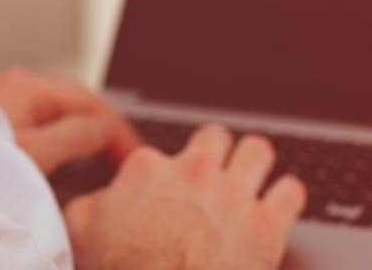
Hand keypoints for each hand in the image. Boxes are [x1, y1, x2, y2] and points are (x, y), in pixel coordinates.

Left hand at [0, 67, 141, 175]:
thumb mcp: (37, 153)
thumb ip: (77, 135)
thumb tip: (104, 128)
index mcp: (26, 86)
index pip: (89, 100)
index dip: (117, 128)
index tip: (134, 154)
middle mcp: (10, 86)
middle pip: (71, 103)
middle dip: (100, 128)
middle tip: (121, 156)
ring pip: (52, 115)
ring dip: (77, 135)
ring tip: (97, 161)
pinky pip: (33, 125)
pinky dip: (55, 140)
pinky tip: (59, 159)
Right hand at [64, 123, 306, 269]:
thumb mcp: (80, 235)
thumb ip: (88, 205)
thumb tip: (95, 200)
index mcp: (149, 169)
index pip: (161, 152)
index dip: (163, 174)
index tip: (164, 193)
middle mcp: (195, 172)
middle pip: (216, 137)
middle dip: (217, 154)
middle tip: (214, 176)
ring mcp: (234, 196)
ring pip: (258, 150)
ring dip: (255, 165)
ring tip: (251, 180)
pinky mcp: (267, 226)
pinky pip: (291, 191)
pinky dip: (286, 199)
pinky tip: (277, 208)